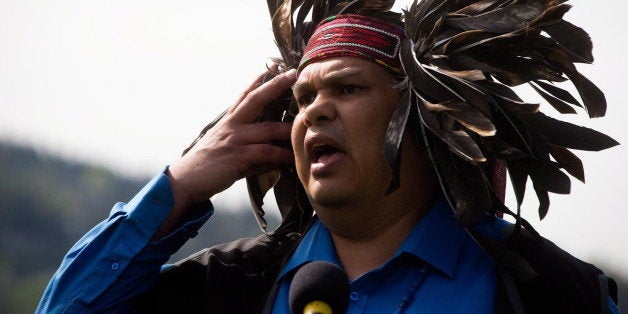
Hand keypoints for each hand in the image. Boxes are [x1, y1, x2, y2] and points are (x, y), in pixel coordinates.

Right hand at [168, 68, 296, 207]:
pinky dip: (281, 155)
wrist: (185, 181)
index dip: (259, 79)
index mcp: (229, 120)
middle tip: (293, 74)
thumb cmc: (207, 166)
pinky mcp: (237, 156)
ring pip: (268, 128)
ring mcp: (235, 139)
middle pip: (256, 99)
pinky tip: (292, 156)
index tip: (274, 65)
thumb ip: (252, 149)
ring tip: (307, 123)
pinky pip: (266, 153)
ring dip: (289, 127)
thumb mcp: (228, 150)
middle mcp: (232, 125)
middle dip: (275, 85)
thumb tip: (275, 154)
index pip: (245, 94)